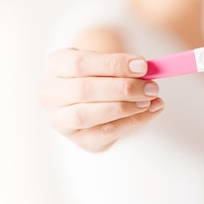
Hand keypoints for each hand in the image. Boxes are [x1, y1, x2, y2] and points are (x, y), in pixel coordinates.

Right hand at [39, 48, 163, 151]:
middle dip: (122, 88)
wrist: (99, 102)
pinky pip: (106, 133)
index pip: (79, 63)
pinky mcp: (81, 140)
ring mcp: (62, 120)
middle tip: (151, 87)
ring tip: (149, 101)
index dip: (112, 64)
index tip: (142, 66)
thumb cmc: (103, 77)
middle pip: (83, 90)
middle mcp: (52, 94)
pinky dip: (132, 122)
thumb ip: (125, 68)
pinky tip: (150, 112)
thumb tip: (149, 70)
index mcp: (56, 66)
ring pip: (87, 115)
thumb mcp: (110, 65)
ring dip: (124, 108)